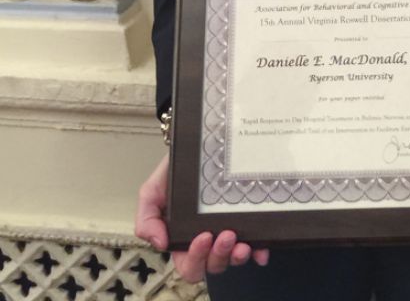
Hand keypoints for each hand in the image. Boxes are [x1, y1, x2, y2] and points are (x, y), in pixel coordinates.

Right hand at [135, 153, 269, 281]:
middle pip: (213, 265)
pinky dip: (259, 251)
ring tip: (242, 242)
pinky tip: (261, 249)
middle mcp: (207, 241)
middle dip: (219, 256)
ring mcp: (229, 234)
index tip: (203, 236)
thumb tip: (160, 243)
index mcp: (183, 239)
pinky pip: (256, 245)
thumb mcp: (152, 191)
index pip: (189, 264)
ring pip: (234, 259)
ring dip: (238, 256)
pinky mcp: (247, 223)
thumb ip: (147, 217)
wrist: (196, 146)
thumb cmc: (174, 172)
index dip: (196, 258)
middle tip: (226, 235)